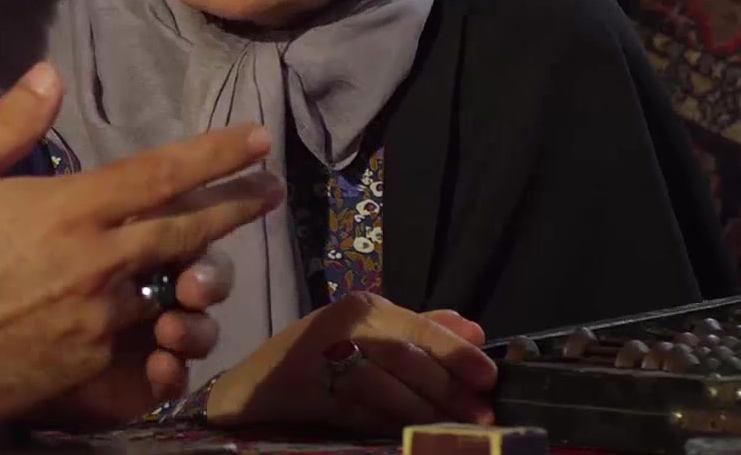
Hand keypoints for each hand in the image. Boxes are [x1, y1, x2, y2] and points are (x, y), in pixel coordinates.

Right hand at [0, 62, 283, 431]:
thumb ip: (10, 123)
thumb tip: (51, 74)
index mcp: (73, 210)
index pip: (162, 175)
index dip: (217, 155)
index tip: (258, 139)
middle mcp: (100, 262)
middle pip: (188, 231)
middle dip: (237, 207)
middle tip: (272, 190)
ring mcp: (101, 316)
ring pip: (168, 287)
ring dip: (198, 272)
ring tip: (212, 260)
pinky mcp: (93, 361)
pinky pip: (140, 337)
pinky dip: (156, 323)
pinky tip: (163, 317)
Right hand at [206, 293, 496, 433]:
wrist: (250, 388)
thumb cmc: (317, 361)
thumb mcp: (368, 337)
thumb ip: (421, 330)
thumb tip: (475, 330)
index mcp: (364, 307)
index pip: (420, 328)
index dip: (456, 353)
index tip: (490, 377)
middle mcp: (342, 324)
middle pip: (405, 356)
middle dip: (447, 389)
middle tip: (481, 414)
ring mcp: (321, 356)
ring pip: (383, 383)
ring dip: (422, 410)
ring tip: (452, 429)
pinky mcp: (306, 389)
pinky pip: (356, 409)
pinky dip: (385, 422)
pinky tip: (405, 433)